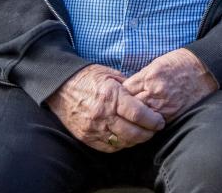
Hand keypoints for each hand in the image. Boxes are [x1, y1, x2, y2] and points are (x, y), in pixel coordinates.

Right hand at [46, 64, 164, 151]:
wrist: (60, 87)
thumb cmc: (88, 77)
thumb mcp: (111, 74)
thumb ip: (129, 87)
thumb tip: (146, 95)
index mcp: (111, 96)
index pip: (138, 114)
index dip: (153, 120)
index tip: (160, 121)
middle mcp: (102, 114)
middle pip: (132, 132)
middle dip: (148, 133)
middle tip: (155, 130)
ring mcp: (93, 128)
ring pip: (122, 142)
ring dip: (135, 140)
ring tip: (142, 134)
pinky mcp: (86, 137)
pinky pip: (108, 147)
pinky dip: (120, 145)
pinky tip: (126, 138)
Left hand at [123, 48, 218, 121]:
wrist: (204, 68)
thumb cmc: (180, 63)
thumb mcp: (157, 63)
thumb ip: (141, 78)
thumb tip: (127, 89)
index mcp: (149, 76)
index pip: (125, 91)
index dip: (119, 95)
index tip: (117, 98)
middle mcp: (155, 92)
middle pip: (130, 106)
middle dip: (123, 110)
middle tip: (119, 113)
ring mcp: (164, 105)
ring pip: (141, 118)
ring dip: (134, 120)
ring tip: (128, 121)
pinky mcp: (173, 114)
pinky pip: (155, 123)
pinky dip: (148, 124)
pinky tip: (144, 124)